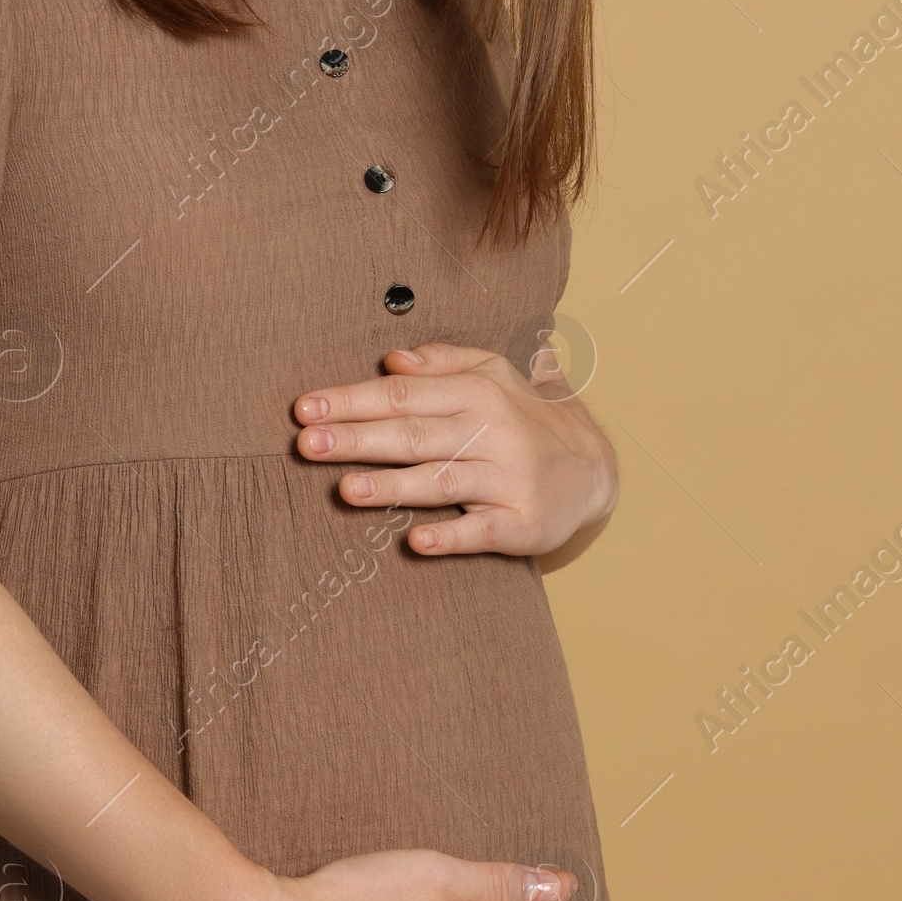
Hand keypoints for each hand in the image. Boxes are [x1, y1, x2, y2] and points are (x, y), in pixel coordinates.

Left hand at [293, 340, 617, 559]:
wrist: (595, 469)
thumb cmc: (528, 417)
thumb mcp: (494, 373)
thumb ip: (442, 363)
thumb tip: (391, 359)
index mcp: (479, 392)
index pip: (405, 394)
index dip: (353, 400)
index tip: (306, 408)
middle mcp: (493, 432)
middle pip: (414, 435)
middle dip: (357, 439)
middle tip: (307, 444)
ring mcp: (508, 480)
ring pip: (441, 481)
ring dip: (392, 487)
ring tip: (345, 490)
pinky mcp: (521, 524)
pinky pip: (480, 532)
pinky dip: (450, 537)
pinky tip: (415, 542)